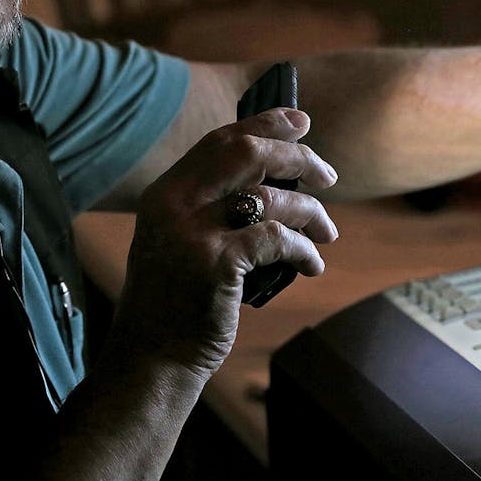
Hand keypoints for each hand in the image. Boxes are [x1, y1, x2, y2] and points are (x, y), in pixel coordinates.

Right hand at [111, 108, 338, 376]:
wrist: (152, 358)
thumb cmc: (176, 302)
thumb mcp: (178, 241)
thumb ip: (210, 206)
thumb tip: (279, 176)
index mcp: (165, 193)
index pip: (220, 141)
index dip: (265, 124)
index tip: (301, 121)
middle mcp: (175, 205)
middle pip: (248, 153)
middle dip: (297, 156)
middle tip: (328, 176)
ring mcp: (193, 234)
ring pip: (271, 197)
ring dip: (311, 212)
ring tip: (326, 232)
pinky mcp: (216, 265)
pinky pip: (278, 239)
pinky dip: (305, 249)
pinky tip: (312, 264)